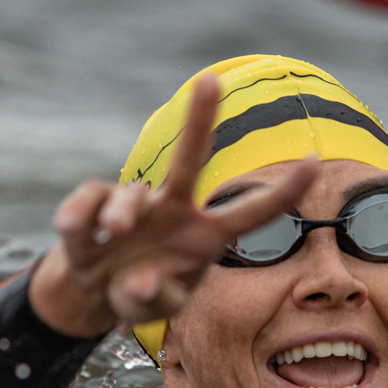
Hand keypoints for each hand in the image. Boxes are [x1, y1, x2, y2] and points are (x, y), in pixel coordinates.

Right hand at [28, 73, 318, 337]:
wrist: (94, 292)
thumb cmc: (143, 292)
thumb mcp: (157, 307)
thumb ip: (156, 300)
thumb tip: (141, 280)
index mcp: (206, 236)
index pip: (251, 212)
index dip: (283, 192)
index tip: (316, 162)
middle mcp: (175, 211)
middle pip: (190, 160)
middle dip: (200, 119)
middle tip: (209, 80)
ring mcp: (136, 207)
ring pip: (130, 196)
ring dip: (120, 214)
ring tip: (114, 235)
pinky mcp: (93, 211)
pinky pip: (87, 202)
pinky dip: (79, 214)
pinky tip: (70, 230)